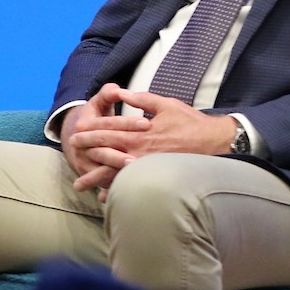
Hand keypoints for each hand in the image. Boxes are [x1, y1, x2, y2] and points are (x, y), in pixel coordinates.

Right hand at [60, 86, 140, 195]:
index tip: (148, 123)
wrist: (73, 136)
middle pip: (104, 149)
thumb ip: (108, 94)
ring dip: (117, 171)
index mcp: (85, 123)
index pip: (109, 124)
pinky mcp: (88, 172)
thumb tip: (117, 90)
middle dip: (122, 153)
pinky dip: (113, 184)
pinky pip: (101, 180)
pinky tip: (128, 187)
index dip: (128, 123)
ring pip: (102, 167)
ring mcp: (84, 160)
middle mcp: (81, 144)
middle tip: (142, 156)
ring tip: (134, 171)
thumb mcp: (98, 102)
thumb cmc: (94, 117)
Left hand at [64, 84, 239, 195]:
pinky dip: (119, 191)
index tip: (75, 133)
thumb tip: (121, 92)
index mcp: (140, 133)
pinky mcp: (156, 175)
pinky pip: (133, 185)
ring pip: (116, 174)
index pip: (108, 132)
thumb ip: (141, 99)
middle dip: (88, 157)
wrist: (216, 142)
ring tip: (80, 187)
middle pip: (106, 154)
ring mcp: (146, 166)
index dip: (90, 132)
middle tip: (72, 162)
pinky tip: (106, 198)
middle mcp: (139, 151)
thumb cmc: (191, 122)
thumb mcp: (165, 105)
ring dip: (97, 180)